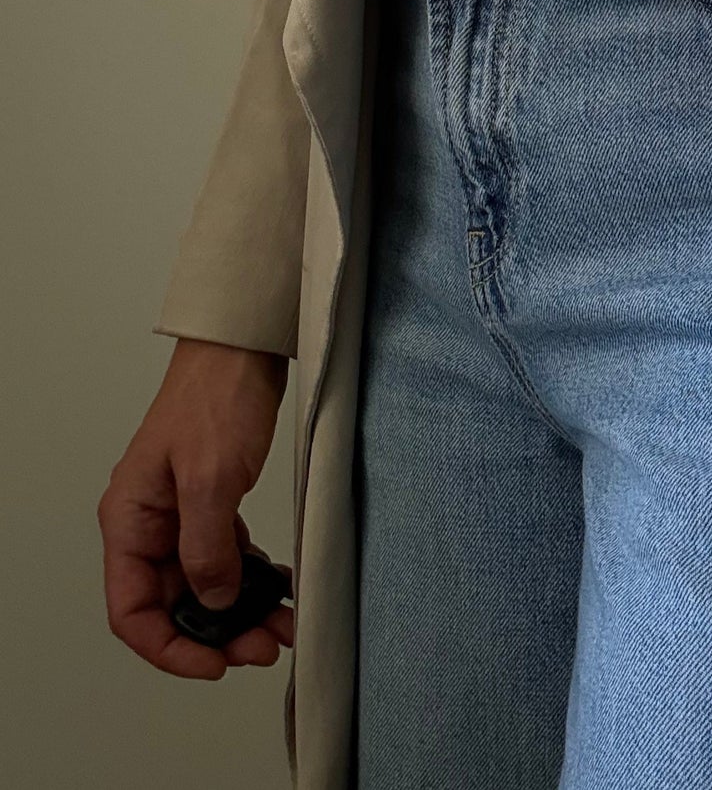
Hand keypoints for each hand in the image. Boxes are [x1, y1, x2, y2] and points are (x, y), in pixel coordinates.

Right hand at [99, 338, 291, 678]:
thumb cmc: (216, 397)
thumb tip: (213, 602)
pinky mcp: (213, 500)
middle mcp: (150, 522)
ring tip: (278, 624)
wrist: (243, 350)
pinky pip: (225, 554)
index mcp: (129, 520)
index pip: (132, 610)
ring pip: (204, 581)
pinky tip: (276, 585)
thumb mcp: (211, 479)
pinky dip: (250, 575)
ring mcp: (182, 512)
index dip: (169, 647)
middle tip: (262, 646)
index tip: (214, 665)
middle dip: (215, 633)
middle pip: (172, 601)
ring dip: (239, 609)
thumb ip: (206, 548)